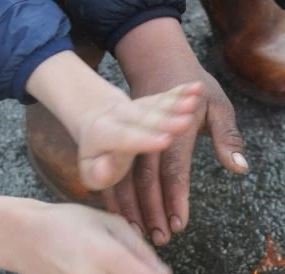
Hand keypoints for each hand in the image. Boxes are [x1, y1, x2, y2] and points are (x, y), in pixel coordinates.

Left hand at [77, 82, 205, 190]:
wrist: (92, 118)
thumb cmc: (94, 156)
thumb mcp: (87, 170)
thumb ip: (96, 174)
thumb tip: (106, 172)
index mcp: (103, 133)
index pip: (124, 137)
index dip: (143, 139)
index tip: (165, 140)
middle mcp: (120, 116)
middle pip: (145, 118)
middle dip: (166, 120)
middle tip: (187, 121)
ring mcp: (137, 107)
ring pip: (158, 104)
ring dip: (177, 103)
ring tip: (195, 101)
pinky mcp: (150, 102)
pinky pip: (167, 96)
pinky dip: (182, 92)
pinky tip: (197, 88)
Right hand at [111, 18, 246, 244]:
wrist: (160, 62)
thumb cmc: (197, 89)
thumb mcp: (219, 106)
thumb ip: (228, 138)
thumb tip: (239, 167)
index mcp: (177, 127)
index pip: (174, 169)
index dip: (176, 197)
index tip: (179, 223)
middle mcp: (150, 133)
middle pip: (147, 178)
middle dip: (152, 210)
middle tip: (161, 238)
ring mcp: (133, 136)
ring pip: (127, 178)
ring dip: (134, 208)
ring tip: (144, 234)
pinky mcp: (124, 140)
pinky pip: (117, 172)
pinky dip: (119, 197)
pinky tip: (126, 218)